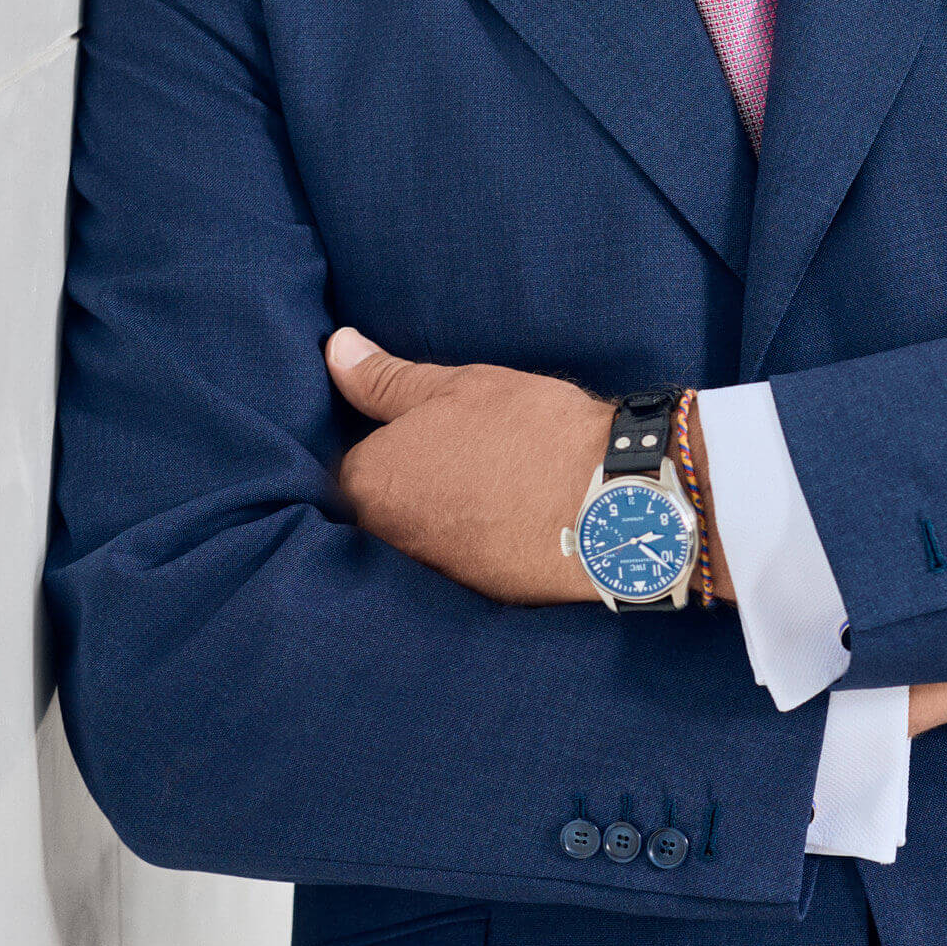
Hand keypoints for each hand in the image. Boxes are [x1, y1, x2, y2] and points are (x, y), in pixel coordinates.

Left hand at [323, 329, 606, 604]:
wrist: (609, 501)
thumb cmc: (527, 431)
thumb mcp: (455, 387)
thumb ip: (386, 377)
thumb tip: (336, 350)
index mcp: (370, 483)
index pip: (348, 460)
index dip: (381, 439)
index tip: (414, 425)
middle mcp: (387, 538)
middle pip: (380, 504)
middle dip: (407, 479)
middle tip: (456, 450)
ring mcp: (432, 571)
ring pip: (420, 532)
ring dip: (440, 510)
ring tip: (485, 479)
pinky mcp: (475, 595)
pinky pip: (459, 559)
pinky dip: (475, 538)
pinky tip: (507, 512)